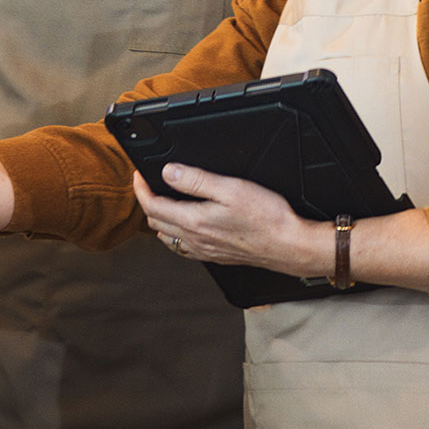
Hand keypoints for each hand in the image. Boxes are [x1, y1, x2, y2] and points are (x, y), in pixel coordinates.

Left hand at [134, 164, 316, 277]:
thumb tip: (168, 172)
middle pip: (156, 222)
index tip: (138, 175)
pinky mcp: (216, 256)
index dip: (141, 188)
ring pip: (168, 237)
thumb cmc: (266, 218)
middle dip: (147, 201)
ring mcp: (204, 251)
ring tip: (161, 201)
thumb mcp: (230, 188)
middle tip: (148, 184)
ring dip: (159, 219)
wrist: (289, 245)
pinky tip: (183, 229)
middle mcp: (195, 240)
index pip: (153, 206)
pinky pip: (184, 248)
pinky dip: (174, 235)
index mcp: (194, 221)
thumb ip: (195, 180)